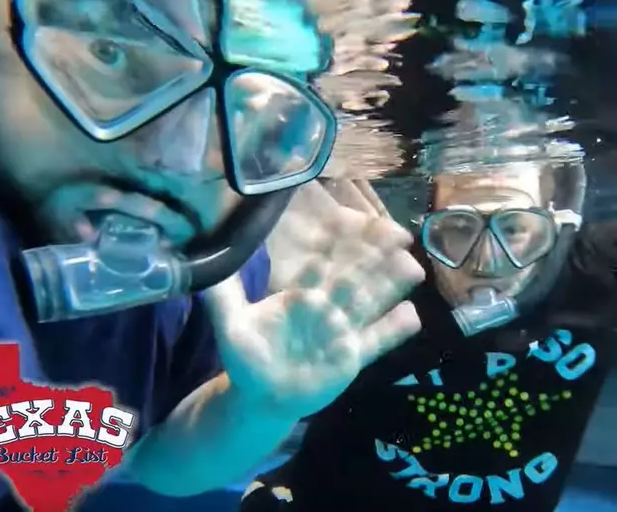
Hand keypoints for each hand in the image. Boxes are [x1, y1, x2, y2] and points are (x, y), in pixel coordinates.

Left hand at [204, 180, 423, 418]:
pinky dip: (394, 329)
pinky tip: (413, 314)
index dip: (338, 244)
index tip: (356, 221)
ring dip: (390, 285)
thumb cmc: (247, 357)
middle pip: (354, 277)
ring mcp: (342, 330)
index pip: (323, 262)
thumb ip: (222, 295)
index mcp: (300, 294)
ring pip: (370, 303)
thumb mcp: (230, 325)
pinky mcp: (352, 356)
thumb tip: (202, 264)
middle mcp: (326, 307)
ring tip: (414, 267)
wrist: (262, 395)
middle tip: (396, 232)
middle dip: (374, 256)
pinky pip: (376, 341)